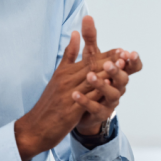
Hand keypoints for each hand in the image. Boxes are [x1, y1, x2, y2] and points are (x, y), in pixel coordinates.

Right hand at [14, 32, 109, 160]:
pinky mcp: (70, 110)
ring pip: (90, 81)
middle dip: (109, 60)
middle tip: (125, 54)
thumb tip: (75, 33)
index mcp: (64, 73)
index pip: (88, 60)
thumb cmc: (49, 102)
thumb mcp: (57, 75)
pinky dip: (99, 92)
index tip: (121, 50)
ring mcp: (68, 95)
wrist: (35, 128)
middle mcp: (66, 81)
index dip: (106, 55)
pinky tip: (111, 89)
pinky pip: (87, 99)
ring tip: (121, 66)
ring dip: (107, 73)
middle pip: (91, 68)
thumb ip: (68, 55)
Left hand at [73, 16, 141, 137]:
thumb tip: (87, 16)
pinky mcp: (100, 112)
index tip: (129, 53)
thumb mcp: (90, 57)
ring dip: (102, 84)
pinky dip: (86, 101)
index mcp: (119, 72)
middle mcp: (118, 86)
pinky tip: (75, 94)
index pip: (133, 66)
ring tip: (89, 76)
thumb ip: (90, 38)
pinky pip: (95, 107)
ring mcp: (111, 101)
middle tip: (109, 63)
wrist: (82, 108)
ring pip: (112, 93)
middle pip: (124, 78)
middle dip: (117, 70)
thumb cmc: (90, 78)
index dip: (133, 60)